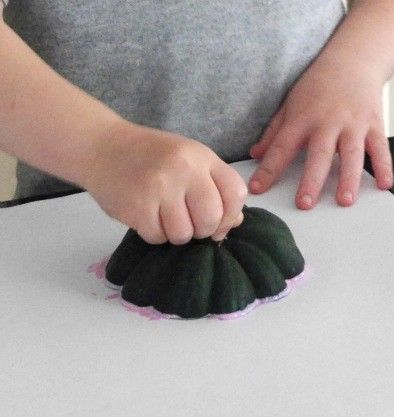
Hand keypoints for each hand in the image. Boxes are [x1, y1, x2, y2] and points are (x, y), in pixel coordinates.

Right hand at [83, 122, 246, 244]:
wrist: (102, 146)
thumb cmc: (152, 156)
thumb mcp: (190, 160)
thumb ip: (215, 187)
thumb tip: (235, 222)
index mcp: (201, 157)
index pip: (236, 194)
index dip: (231, 215)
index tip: (219, 220)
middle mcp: (183, 170)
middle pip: (211, 219)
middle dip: (203, 230)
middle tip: (189, 221)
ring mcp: (159, 188)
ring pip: (184, 234)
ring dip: (177, 233)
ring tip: (165, 216)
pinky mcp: (136, 207)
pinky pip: (158, 237)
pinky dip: (155, 233)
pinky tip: (147, 216)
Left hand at [249, 57, 393, 208]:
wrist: (353, 59)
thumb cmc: (319, 84)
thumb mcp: (291, 103)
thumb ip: (274, 131)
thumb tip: (256, 154)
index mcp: (303, 118)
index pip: (282, 147)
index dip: (269, 169)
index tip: (258, 189)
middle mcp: (328, 122)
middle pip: (319, 154)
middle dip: (311, 180)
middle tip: (305, 203)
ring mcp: (353, 124)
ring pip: (351, 154)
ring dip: (348, 178)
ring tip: (345, 200)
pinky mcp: (374, 124)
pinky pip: (380, 148)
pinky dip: (384, 166)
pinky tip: (384, 185)